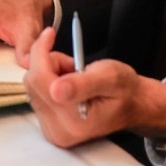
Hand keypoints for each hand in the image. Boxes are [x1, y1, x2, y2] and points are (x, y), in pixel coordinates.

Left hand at [24, 26, 165, 147]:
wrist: (132, 104)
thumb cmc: (123, 89)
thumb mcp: (109, 78)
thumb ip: (83, 83)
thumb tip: (56, 90)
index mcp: (75, 122)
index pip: (41, 80)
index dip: (41, 52)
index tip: (50, 33)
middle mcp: (59, 132)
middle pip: (34, 83)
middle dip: (50, 65)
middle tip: (74, 65)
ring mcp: (53, 132)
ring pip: (33, 87)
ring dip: (49, 73)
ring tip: (75, 76)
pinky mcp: (48, 128)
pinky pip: (36, 95)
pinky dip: (48, 83)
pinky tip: (68, 85)